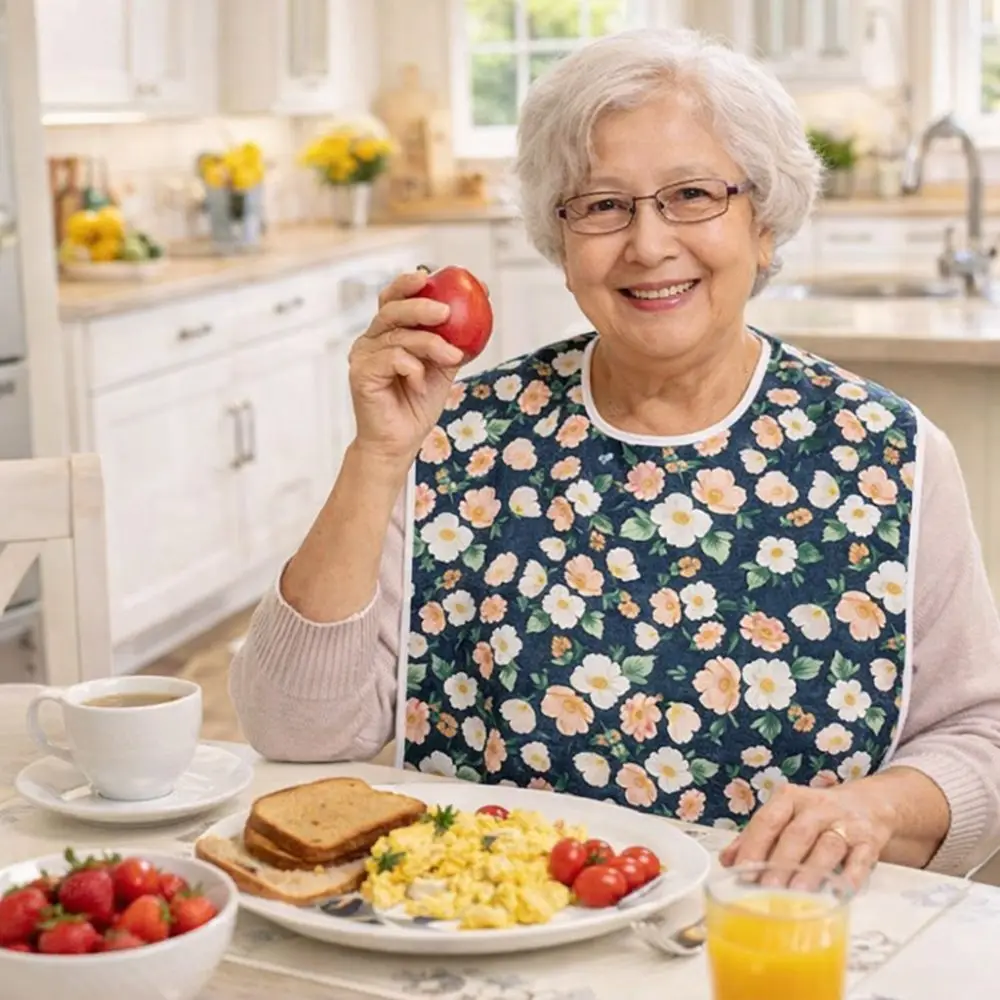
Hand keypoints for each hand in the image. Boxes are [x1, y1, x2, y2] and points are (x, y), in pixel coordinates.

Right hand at [348, 270, 464, 469]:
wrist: (399, 442)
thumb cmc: (417, 404)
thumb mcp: (443, 367)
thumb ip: (453, 339)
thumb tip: (481, 305)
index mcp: (387, 332)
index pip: (394, 298)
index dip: (410, 282)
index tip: (434, 274)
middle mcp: (371, 339)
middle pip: (392, 309)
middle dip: (420, 304)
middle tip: (446, 311)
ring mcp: (363, 355)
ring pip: (398, 335)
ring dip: (430, 344)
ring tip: (451, 356)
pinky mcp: (361, 373)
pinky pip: (393, 358)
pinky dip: (412, 368)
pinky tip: (418, 383)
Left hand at [718, 781, 896, 889]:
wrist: (867, 805)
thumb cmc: (814, 816)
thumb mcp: (784, 817)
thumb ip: (756, 837)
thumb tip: (726, 861)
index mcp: (789, 799)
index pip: (767, 820)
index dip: (754, 846)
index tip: (742, 872)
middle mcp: (816, 807)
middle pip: (796, 833)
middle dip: (781, 862)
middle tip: (767, 889)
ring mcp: (845, 824)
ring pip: (828, 845)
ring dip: (812, 870)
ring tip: (798, 894)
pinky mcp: (869, 841)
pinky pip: (861, 859)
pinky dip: (851, 876)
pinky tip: (840, 893)